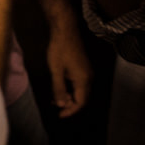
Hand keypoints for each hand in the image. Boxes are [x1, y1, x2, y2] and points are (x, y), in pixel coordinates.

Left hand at [38, 0, 92, 118]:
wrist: (65, 29)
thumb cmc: (59, 48)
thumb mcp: (55, 70)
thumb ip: (58, 88)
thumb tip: (61, 104)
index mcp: (84, 79)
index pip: (80, 102)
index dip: (70, 110)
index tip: (60, 115)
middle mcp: (89, 77)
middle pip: (82, 98)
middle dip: (69, 104)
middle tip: (55, 106)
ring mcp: (87, 71)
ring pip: (80, 90)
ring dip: (69, 96)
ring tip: (55, 98)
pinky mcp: (83, 67)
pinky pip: (79, 83)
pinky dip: (70, 88)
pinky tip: (60, 87)